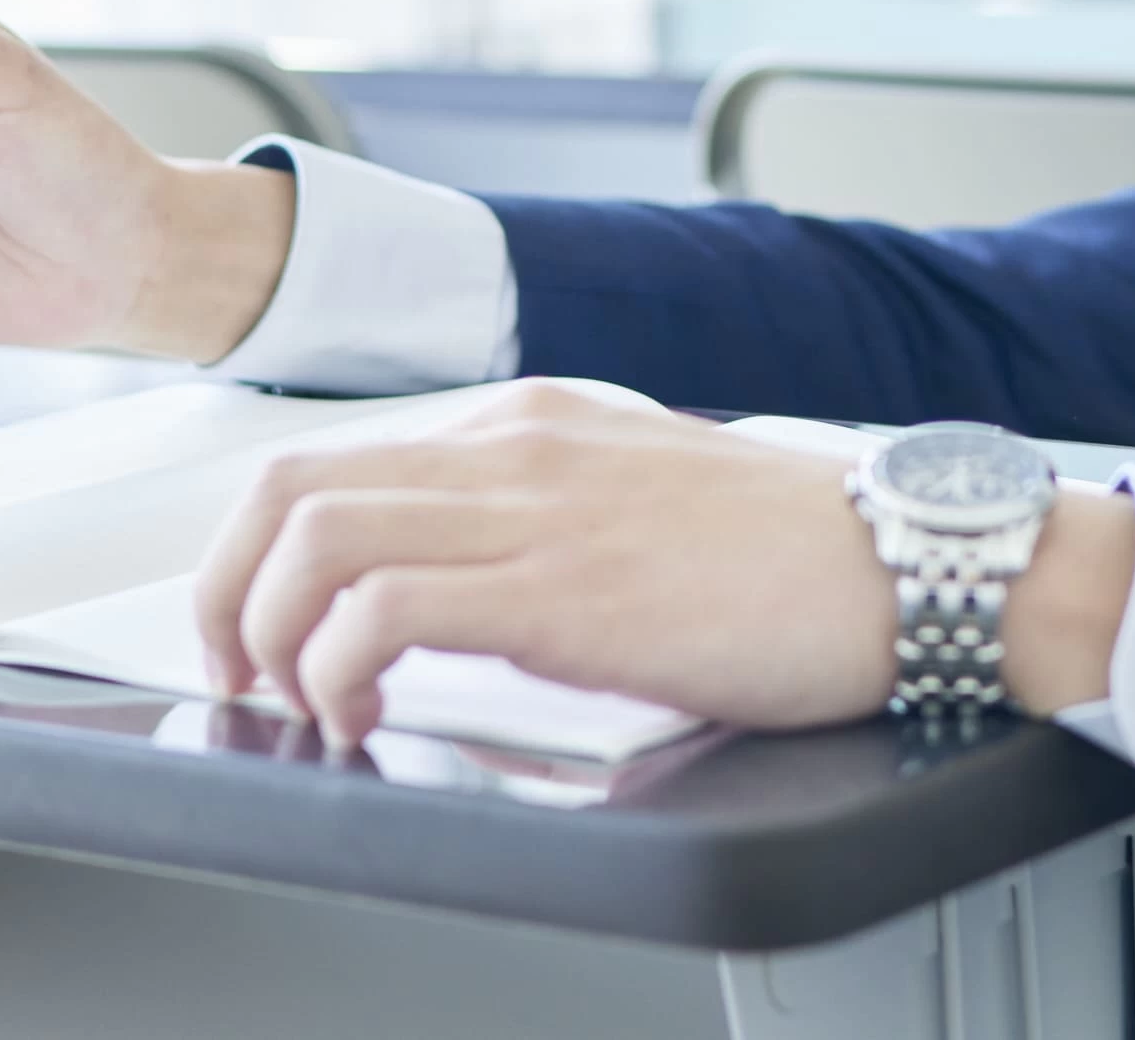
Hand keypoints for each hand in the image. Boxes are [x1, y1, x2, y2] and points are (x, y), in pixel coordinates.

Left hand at [190, 382, 1134, 750]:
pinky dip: (337, 667)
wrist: (906, 563)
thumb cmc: (795, 555)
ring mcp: (538, 506)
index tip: (261, 629)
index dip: (260, 551)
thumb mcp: (640, 499)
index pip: (336, 458)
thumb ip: (543, 517)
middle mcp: (517, 442)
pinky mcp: (563, 588)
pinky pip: (385, 609)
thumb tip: (455, 583)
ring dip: (269, 629)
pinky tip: (361, 714)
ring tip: (297, 700)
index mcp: (532, 420)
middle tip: (240, 670)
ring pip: (316, 533)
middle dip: (228, 587)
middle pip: (292, 483)